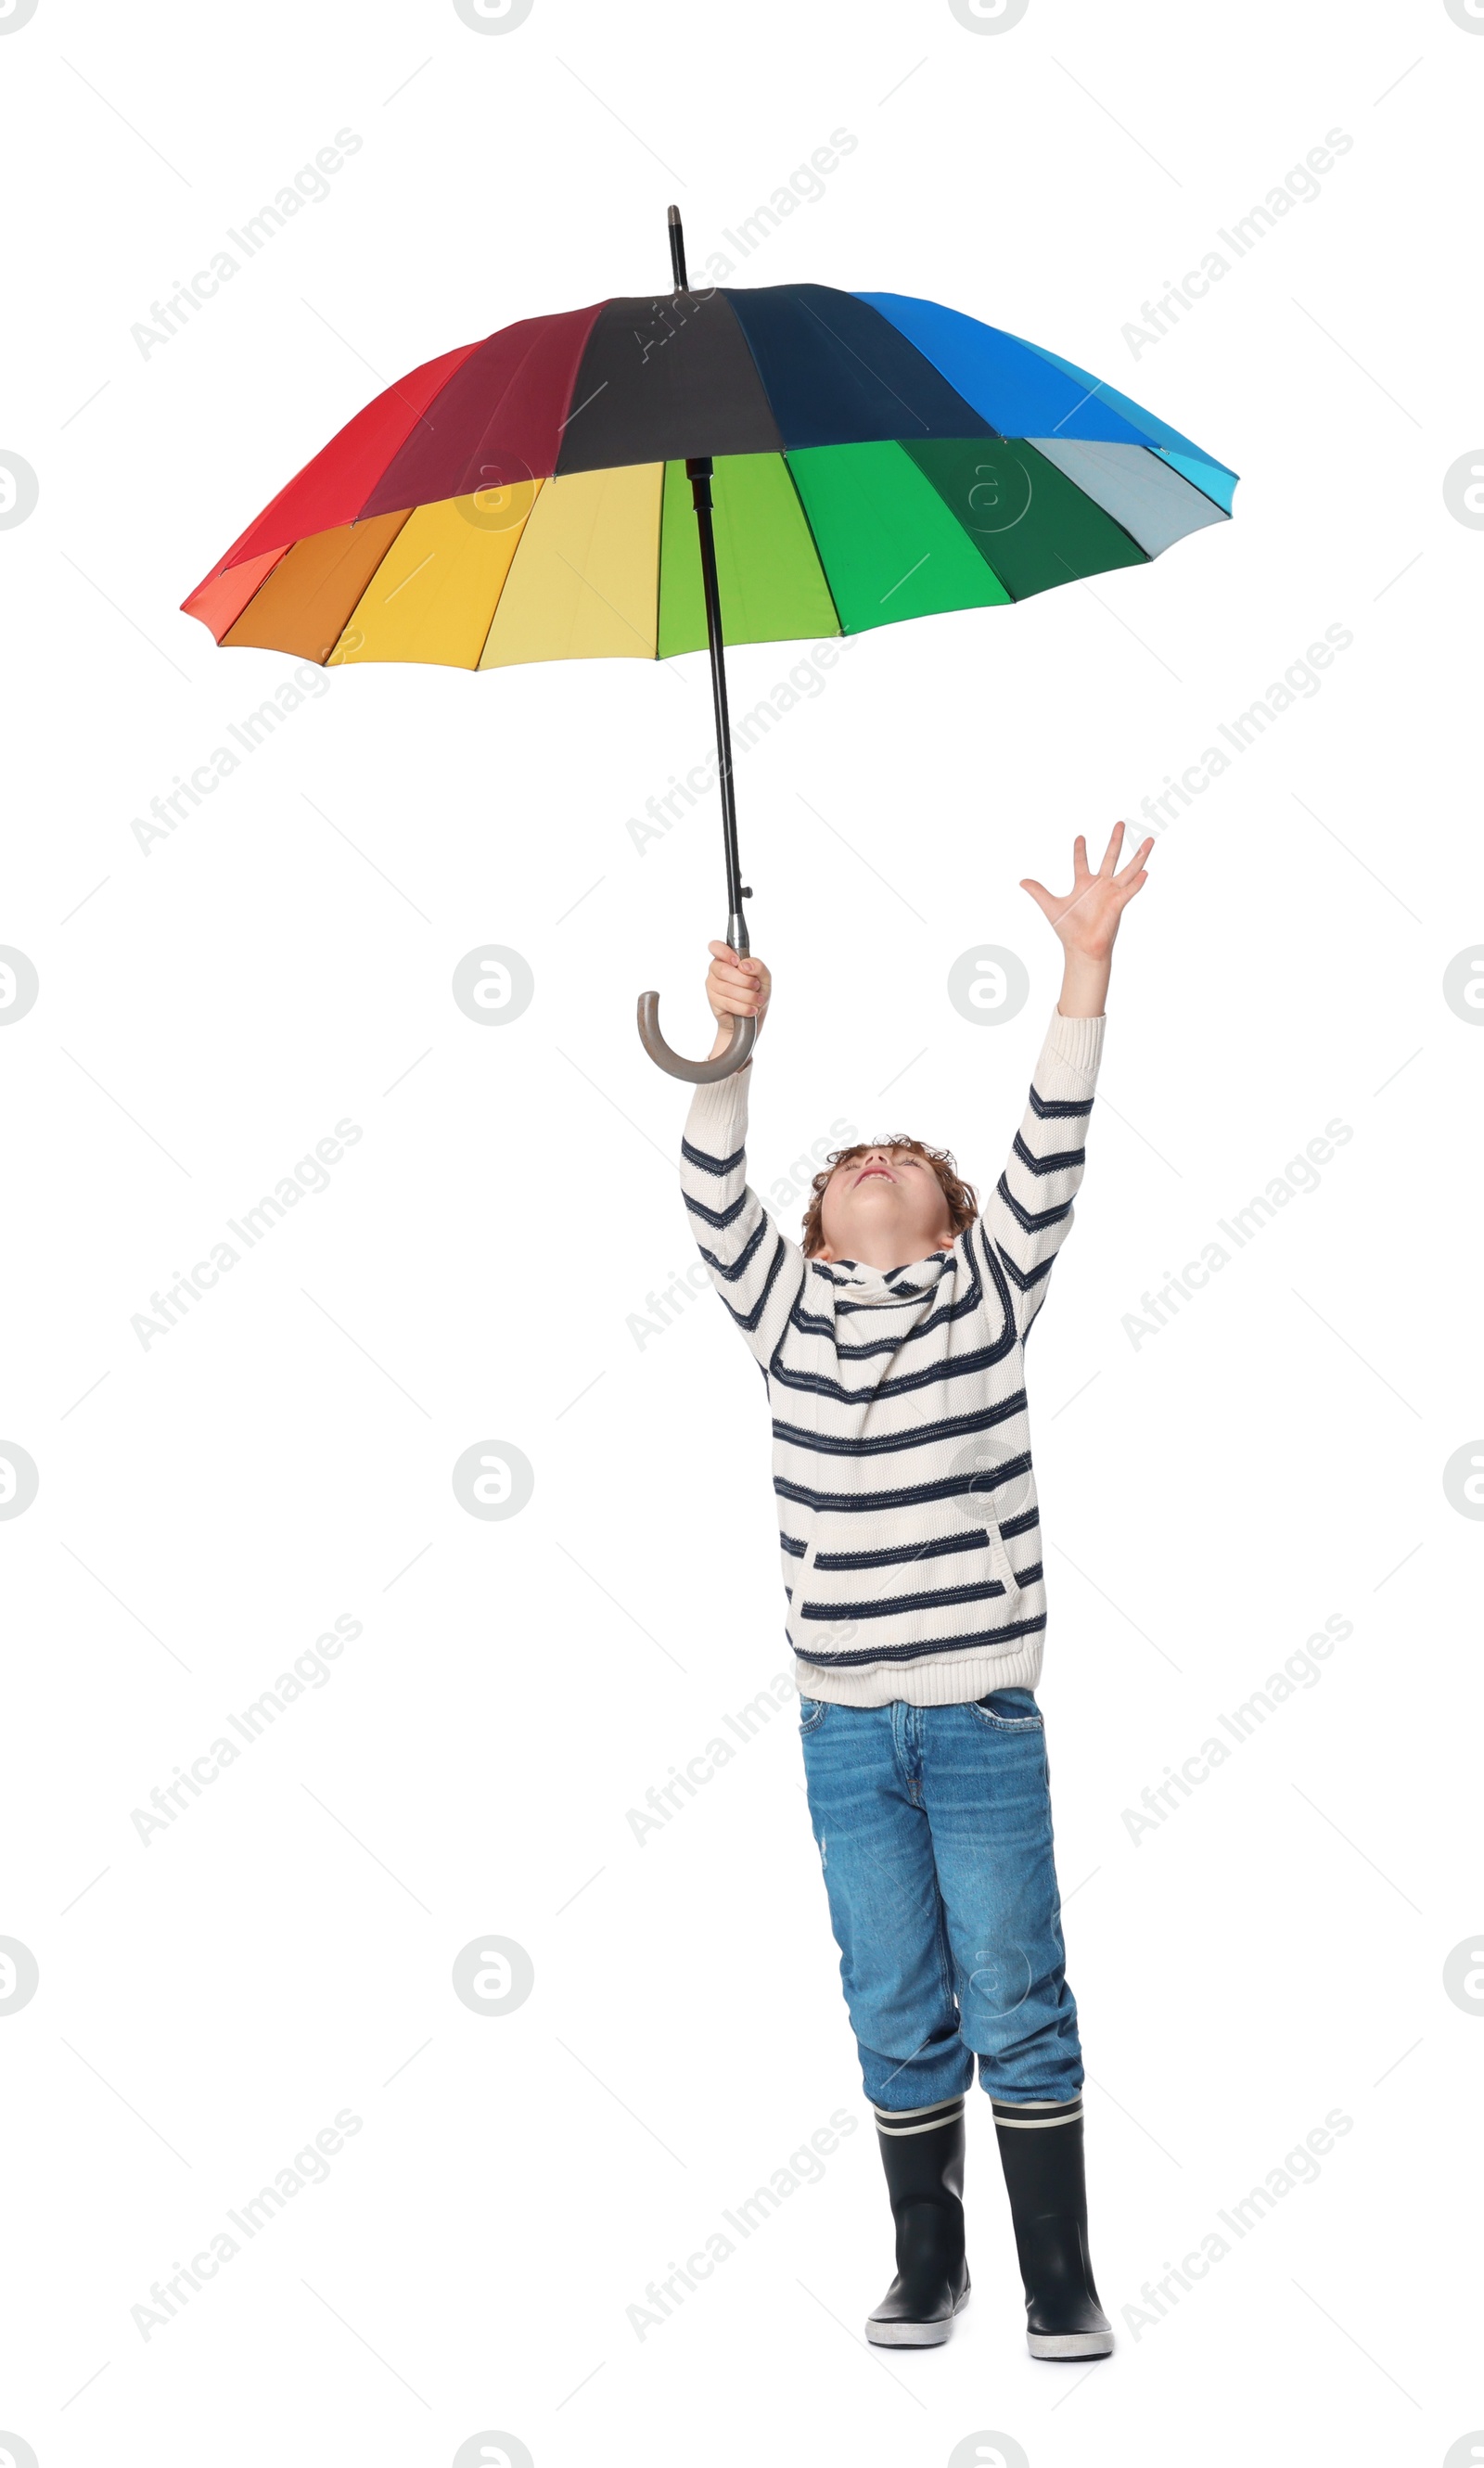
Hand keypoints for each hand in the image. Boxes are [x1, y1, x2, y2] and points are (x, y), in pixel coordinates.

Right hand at [705, 940, 769, 1037]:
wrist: (752, 1017)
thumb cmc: (757, 993)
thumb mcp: (764, 978)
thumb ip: (758, 966)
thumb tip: (744, 965)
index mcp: (727, 958)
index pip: (715, 947)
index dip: (724, 953)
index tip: (737, 962)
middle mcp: (716, 969)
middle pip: (724, 970)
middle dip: (744, 980)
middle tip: (756, 986)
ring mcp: (712, 985)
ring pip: (727, 988)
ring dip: (747, 996)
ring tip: (757, 1001)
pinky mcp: (713, 1000)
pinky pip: (727, 1002)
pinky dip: (743, 1007)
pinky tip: (751, 1010)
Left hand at [1019, 821, 1152, 961]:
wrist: (1081, 948)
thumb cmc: (1068, 930)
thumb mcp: (1050, 906)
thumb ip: (1038, 892)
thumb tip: (1021, 881)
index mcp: (1083, 884)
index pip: (1081, 862)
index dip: (1080, 850)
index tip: (1080, 837)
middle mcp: (1100, 886)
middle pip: (1110, 857)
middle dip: (1115, 840)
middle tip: (1120, 823)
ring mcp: (1112, 893)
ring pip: (1128, 870)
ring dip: (1139, 856)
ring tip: (1150, 840)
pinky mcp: (1118, 904)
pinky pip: (1130, 890)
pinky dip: (1137, 883)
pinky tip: (1145, 872)